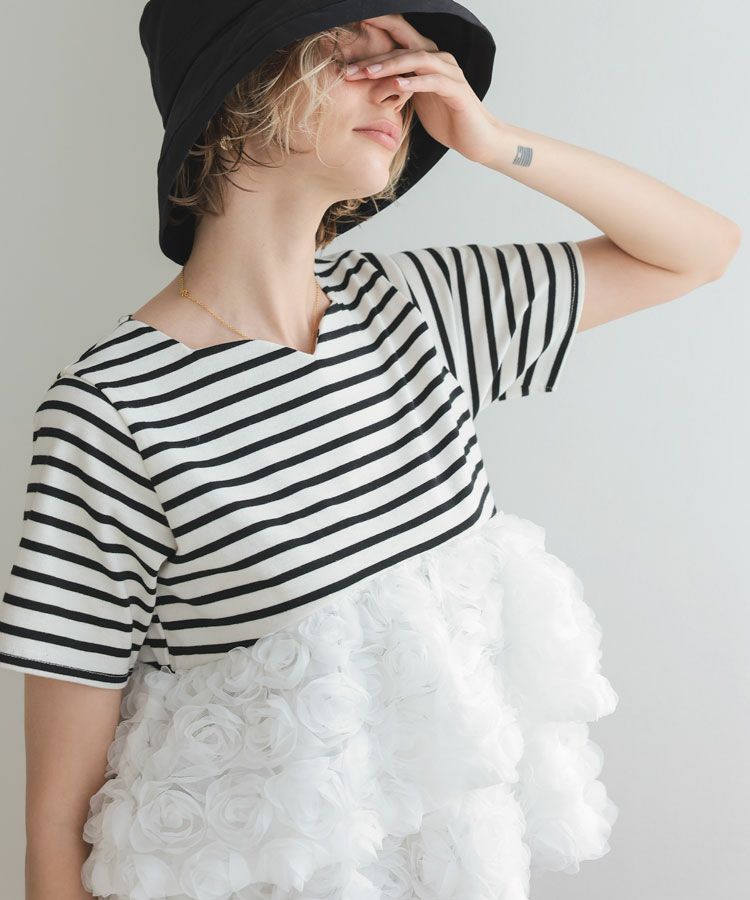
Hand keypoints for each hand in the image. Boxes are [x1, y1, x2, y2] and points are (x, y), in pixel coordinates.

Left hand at [344, 15, 499, 164]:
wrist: (476, 139)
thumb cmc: (446, 120)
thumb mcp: (416, 101)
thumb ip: (398, 87)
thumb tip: (370, 85)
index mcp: (428, 60)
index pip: (399, 41)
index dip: (376, 37)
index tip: (348, 47)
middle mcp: (439, 59)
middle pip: (403, 49)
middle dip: (374, 58)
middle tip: (349, 69)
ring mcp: (450, 73)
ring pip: (417, 60)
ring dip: (390, 66)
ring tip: (368, 74)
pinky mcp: (457, 91)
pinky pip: (433, 81)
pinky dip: (414, 82)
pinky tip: (397, 85)